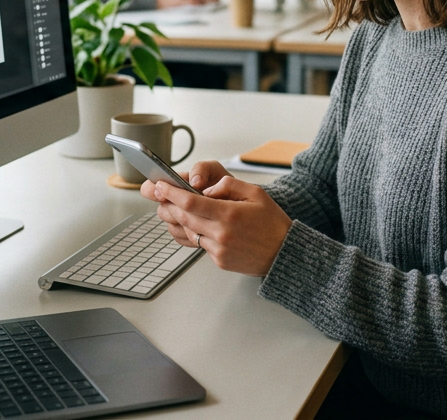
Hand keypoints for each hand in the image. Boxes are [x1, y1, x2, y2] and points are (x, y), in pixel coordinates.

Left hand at [141, 169, 291, 275]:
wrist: (285, 255)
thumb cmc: (272, 222)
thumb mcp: (256, 194)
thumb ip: (229, 186)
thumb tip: (206, 190)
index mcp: (229, 214)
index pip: (190, 202)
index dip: (171, 193)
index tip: (160, 185)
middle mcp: (222, 234)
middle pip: (183, 217)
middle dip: (168, 204)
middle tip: (160, 194)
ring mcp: (219, 250)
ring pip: (188, 232)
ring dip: (176, 219)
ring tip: (171, 208)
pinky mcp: (219, 261)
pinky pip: (200, 245)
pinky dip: (194, 233)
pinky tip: (192, 225)